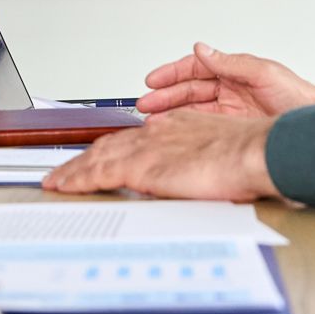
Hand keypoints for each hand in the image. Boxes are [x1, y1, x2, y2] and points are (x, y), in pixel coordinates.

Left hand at [42, 112, 280, 200]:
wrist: (257, 151)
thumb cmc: (251, 156)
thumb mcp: (221, 154)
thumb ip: (203, 164)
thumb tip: (203, 182)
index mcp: (176, 127)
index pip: (134, 139)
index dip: (112, 150)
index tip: (99, 159)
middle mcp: (157, 132)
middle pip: (109, 144)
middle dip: (84, 158)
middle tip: (65, 170)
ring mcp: (146, 148)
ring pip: (96, 156)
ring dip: (73, 169)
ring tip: (57, 180)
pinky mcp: (141, 165)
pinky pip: (98, 172)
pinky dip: (77, 179)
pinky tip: (64, 186)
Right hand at [138, 43, 314, 119]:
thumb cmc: (300, 98)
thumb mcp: (264, 73)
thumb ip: (230, 62)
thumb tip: (202, 50)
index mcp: (235, 72)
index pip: (195, 69)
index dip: (172, 74)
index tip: (153, 80)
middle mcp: (230, 90)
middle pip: (189, 90)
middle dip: (165, 95)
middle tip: (145, 104)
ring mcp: (231, 110)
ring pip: (192, 109)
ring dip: (171, 112)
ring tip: (152, 119)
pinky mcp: (234, 130)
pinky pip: (203, 126)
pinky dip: (185, 127)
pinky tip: (173, 131)